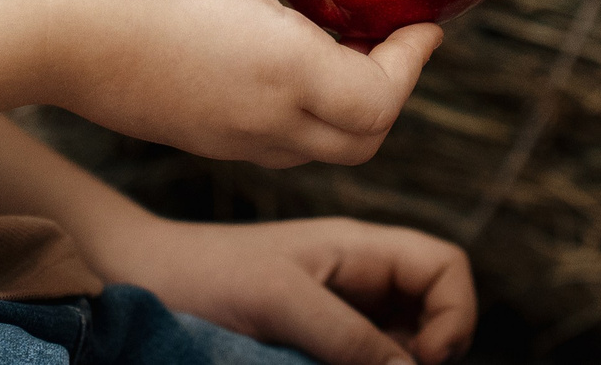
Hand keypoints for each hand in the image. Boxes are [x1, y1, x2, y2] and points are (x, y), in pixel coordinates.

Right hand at [33, 0, 442, 167]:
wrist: (30, 35)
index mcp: (282, 71)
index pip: (382, 99)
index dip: (413, 63)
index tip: (425, 20)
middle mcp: (262, 121)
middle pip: (361, 139)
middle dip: (389, 89)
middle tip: (388, 29)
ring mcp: (226, 140)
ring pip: (315, 147)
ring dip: (344, 105)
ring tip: (339, 36)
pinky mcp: (193, 138)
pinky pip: (272, 142)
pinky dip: (299, 110)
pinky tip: (277, 46)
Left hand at [100, 214, 474, 364]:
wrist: (147, 280)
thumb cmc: (208, 276)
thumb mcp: (282, 302)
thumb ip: (348, 337)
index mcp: (361, 247)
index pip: (446, 266)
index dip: (454, 313)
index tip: (419, 359)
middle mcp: (359, 275)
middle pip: (433, 308)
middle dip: (428, 349)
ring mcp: (338, 307)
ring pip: (400, 341)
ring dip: (390, 364)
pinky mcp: (312, 336)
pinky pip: (361, 356)